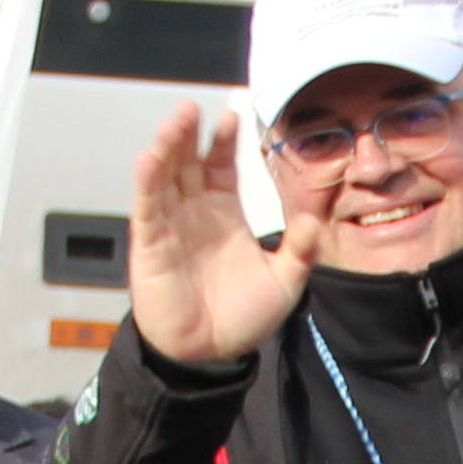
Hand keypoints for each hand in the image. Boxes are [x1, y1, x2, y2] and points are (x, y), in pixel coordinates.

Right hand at [126, 101, 320, 367]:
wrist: (210, 354)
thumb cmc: (242, 318)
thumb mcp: (284, 282)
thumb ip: (300, 251)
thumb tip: (315, 220)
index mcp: (225, 213)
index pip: (220, 165)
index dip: (222, 141)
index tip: (230, 117)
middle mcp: (195, 212)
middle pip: (188, 162)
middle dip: (190, 135)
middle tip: (192, 108)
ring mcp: (171, 225)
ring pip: (165, 176)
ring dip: (167, 148)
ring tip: (175, 123)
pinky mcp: (151, 244)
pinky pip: (147, 207)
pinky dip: (146, 182)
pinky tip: (149, 158)